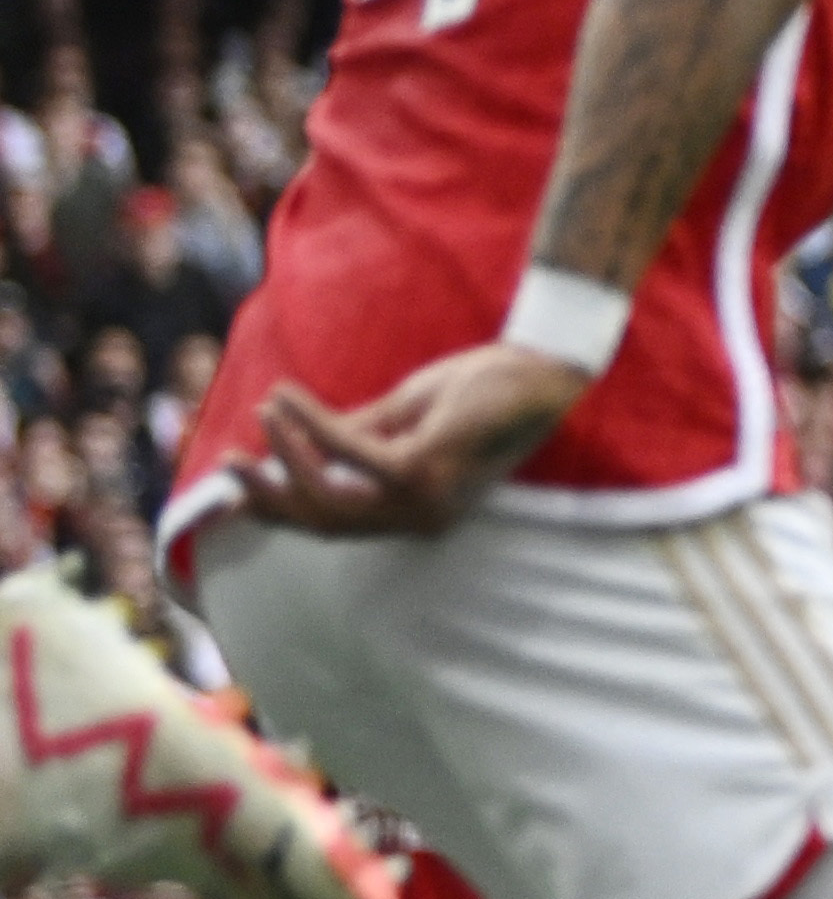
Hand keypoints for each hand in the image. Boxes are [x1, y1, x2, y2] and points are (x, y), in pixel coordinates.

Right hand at [230, 346, 588, 540]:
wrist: (538, 373)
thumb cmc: (478, 394)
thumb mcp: (404, 421)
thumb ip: (353, 438)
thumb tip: (293, 443)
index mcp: (416, 513)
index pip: (336, 526)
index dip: (282, 513)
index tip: (237, 495)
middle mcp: (420, 519)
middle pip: (323, 521)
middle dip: (270, 495)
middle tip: (229, 462)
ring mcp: (422, 500)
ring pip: (329, 491)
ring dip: (287, 453)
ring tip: (264, 413)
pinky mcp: (422, 468)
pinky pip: (345, 449)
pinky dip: (309, 423)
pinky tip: (284, 397)